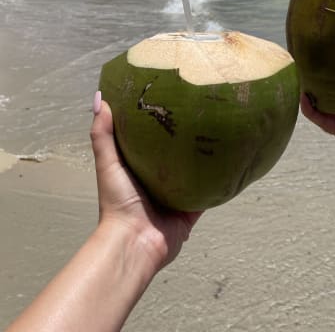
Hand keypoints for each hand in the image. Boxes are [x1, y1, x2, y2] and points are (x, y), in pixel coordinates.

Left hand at [91, 92, 201, 272]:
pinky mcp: (194, 207)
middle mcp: (160, 181)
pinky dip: (218, 178)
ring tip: (219, 129)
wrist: (135, 242)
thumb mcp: (108, 163)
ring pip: (196, 171)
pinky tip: (230, 158)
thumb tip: (99, 98)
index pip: (151, 140)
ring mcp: (178, 195)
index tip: (170, 97)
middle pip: (176, 155)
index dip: (159, 122)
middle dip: (186, 138)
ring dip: (204, 156)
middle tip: (201, 110)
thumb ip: (103, 134)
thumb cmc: (119, 201)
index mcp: (140, 169)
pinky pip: (209, 190)